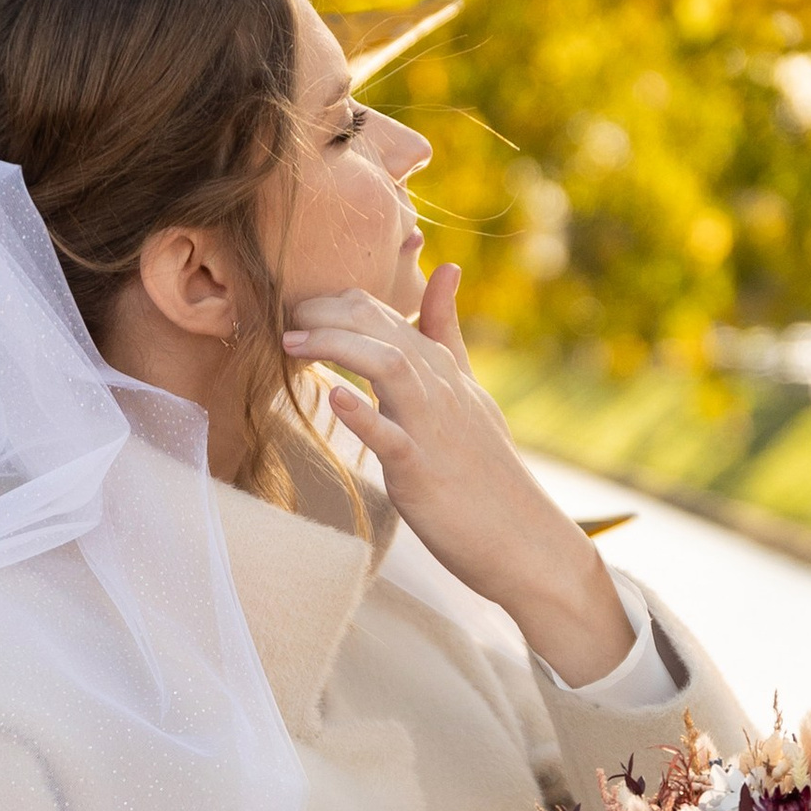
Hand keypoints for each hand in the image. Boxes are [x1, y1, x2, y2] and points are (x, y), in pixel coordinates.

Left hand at [284, 267, 635, 684]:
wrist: (525, 540)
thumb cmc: (486, 470)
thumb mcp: (469, 392)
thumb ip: (448, 335)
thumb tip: (446, 270)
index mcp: (444, 371)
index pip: (389, 315)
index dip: (339, 302)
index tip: (301, 308)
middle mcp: (441, 389)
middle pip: (384, 328)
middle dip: (330, 313)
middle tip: (285, 316)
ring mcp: (434, 429)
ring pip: (391, 366)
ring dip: (339, 347)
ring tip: (294, 343)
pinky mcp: (424, 472)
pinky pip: (392, 438)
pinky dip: (364, 416)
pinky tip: (334, 397)